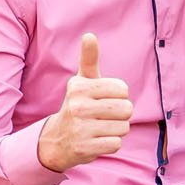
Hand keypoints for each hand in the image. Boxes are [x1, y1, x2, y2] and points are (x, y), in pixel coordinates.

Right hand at [36, 32, 132, 171]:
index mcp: (79, 87)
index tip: (102, 100)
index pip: (123, 89)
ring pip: (124, 127)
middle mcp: (78, 106)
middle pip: (127, 109)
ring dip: (116, 130)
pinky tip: (96, 141)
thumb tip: (89, 35)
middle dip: (120, 115)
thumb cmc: (78, 105)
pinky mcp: (85, 148)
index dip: (118, 97)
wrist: (57, 140)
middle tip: (103, 117)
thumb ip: (88, 59)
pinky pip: (116, 144)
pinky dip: (110, 144)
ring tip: (99, 129)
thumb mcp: (81, 82)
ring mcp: (80, 128)